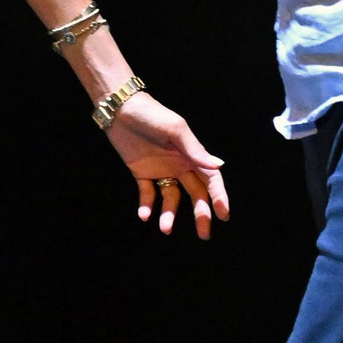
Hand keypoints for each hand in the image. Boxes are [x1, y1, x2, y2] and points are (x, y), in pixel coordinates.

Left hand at [103, 92, 230, 239]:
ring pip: (171, 197)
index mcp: (191, 154)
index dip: (218, 196)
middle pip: (195, 193)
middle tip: (203, 234)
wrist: (120, 109)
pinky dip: (147, 205)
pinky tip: (144, 215)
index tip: (223, 215)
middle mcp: (179, 164)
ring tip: (164, 228)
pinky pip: (147, 193)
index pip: (210, 179)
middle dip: (200, 213)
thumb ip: (195, 150)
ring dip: (169, 214)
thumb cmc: (151, 114)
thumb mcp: (175, 130)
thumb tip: (219, 166)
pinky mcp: (142, 172)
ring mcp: (161, 169)